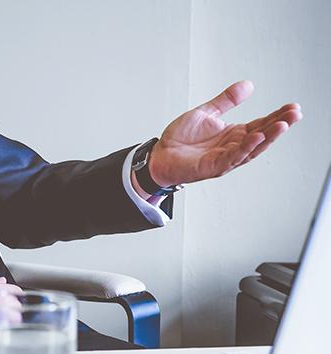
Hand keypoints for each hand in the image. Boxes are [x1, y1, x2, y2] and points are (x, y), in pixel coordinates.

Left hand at [148, 80, 301, 186]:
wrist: (160, 155)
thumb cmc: (180, 139)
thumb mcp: (206, 113)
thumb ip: (226, 100)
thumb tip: (248, 85)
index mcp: (233, 134)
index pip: (261, 124)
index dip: (277, 116)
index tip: (292, 107)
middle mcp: (233, 147)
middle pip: (262, 136)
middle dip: (279, 125)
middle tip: (295, 113)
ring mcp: (224, 158)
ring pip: (252, 148)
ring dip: (268, 137)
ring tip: (283, 125)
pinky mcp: (213, 166)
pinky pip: (233, 157)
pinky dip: (245, 148)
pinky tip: (256, 137)